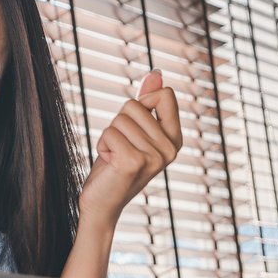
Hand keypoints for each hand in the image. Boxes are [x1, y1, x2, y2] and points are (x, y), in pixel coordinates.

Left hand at [78, 69, 182, 229]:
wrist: (102, 204)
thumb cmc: (115, 164)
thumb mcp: (133, 131)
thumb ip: (147, 103)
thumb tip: (156, 73)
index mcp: (175, 138)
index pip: (165, 94)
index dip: (141, 101)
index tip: (134, 124)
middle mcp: (171, 148)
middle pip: (134, 105)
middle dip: (118, 123)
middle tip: (120, 148)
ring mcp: (155, 157)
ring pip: (119, 120)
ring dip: (108, 137)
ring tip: (114, 157)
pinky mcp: (134, 163)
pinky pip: (109, 133)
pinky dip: (102, 145)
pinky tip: (109, 163)